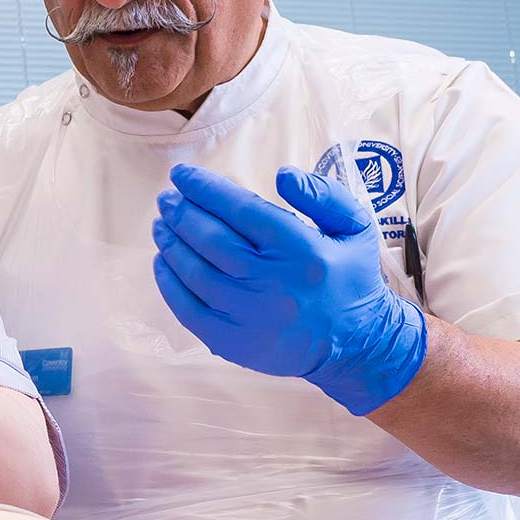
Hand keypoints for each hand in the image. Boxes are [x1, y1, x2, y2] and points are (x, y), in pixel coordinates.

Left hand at [151, 163, 427, 414]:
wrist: (358, 344)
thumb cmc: (350, 277)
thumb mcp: (355, 227)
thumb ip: (323, 194)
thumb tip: (282, 174)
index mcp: (302, 250)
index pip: (240, 209)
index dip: (205, 189)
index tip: (182, 175)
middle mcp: (273, 282)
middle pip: (211, 239)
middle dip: (181, 213)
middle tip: (166, 198)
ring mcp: (250, 315)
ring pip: (195, 272)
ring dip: (171, 243)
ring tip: (161, 224)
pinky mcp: (234, 342)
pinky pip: (188, 309)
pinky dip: (169, 283)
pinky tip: (163, 261)